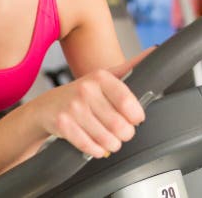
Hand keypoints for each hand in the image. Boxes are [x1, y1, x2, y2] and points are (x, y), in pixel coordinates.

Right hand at [32, 48, 153, 157]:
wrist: (47, 106)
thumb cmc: (82, 92)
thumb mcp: (105, 76)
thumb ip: (130, 67)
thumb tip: (153, 52)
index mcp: (101, 77)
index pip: (127, 101)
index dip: (136, 116)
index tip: (136, 119)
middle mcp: (86, 90)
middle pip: (119, 124)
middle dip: (126, 134)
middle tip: (124, 132)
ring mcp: (73, 108)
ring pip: (106, 138)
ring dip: (113, 144)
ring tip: (112, 140)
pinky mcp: (63, 125)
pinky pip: (89, 146)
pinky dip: (97, 150)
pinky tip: (98, 145)